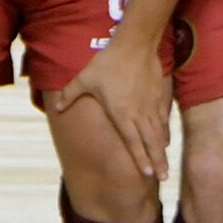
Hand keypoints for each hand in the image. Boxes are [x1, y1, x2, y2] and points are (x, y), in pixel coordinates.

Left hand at [50, 26, 171, 179]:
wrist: (135, 44)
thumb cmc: (107, 62)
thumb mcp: (84, 78)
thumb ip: (70, 94)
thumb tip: (56, 107)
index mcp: (121, 113)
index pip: (132, 142)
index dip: (140, 159)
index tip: (147, 174)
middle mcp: (138, 114)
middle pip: (150, 143)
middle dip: (157, 162)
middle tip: (163, 179)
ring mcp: (150, 106)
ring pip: (159, 134)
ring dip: (162, 151)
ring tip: (165, 167)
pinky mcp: (158, 97)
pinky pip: (163, 119)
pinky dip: (165, 132)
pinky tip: (166, 141)